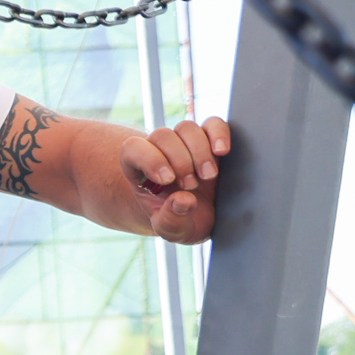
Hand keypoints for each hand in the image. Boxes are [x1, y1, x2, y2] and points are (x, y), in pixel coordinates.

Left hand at [119, 114, 231, 240]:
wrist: (204, 218)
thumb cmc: (182, 221)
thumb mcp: (172, 230)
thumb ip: (171, 220)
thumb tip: (182, 200)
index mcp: (140, 171)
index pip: (132, 149)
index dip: (150, 159)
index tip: (168, 180)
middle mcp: (160, 151)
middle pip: (162, 136)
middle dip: (180, 161)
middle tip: (192, 185)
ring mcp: (185, 143)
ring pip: (186, 127)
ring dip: (199, 151)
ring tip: (208, 176)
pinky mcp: (211, 139)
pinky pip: (212, 123)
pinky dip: (219, 133)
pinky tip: (223, 151)